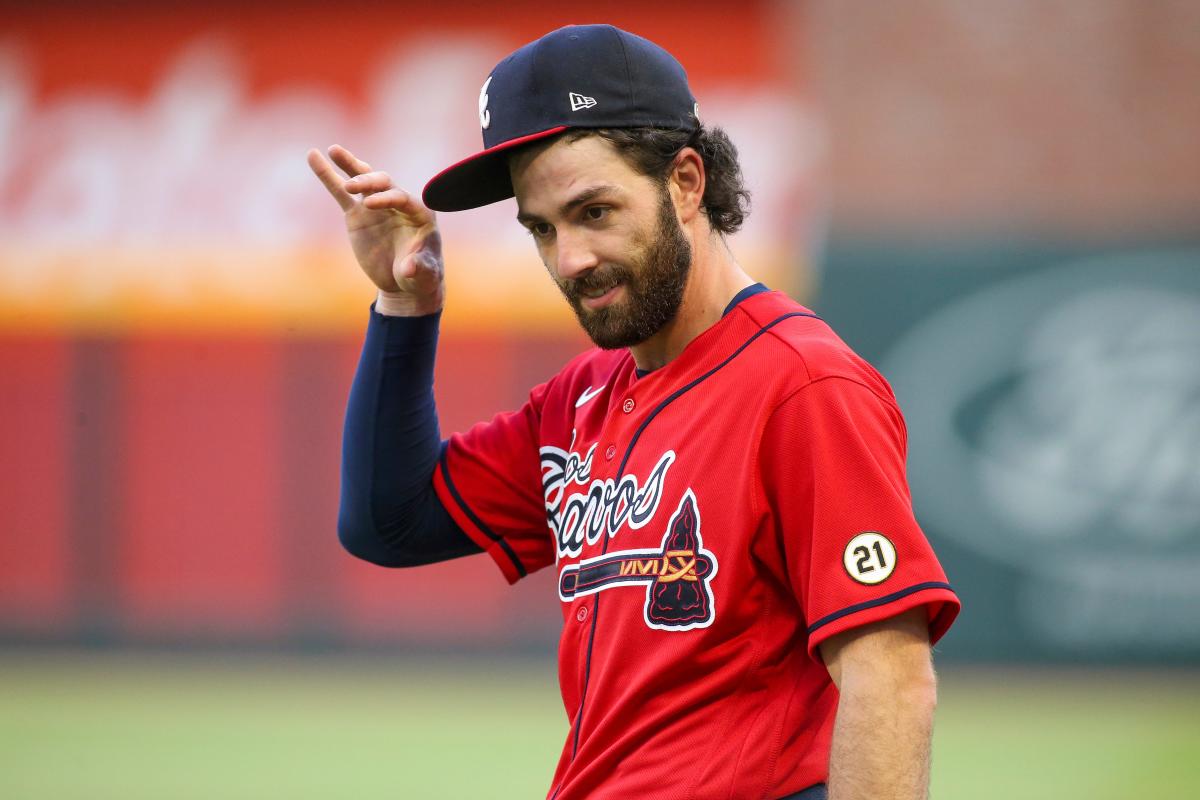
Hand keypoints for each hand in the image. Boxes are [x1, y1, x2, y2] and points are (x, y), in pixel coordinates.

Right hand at [307, 145, 443, 315]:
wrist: (405, 281)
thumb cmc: (421, 276)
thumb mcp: (424, 275)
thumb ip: (419, 268)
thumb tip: (409, 268)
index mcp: (420, 213)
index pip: (402, 198)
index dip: (387, 198)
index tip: (369, 204)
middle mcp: (399, 203)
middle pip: (384, 183)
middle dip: (368, 182)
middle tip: (352, 186)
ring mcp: (377, 205)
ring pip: (364, 179)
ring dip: (350, 164)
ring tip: (333, 150)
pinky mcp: (358, 213)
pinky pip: (342, 192)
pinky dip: (328, 175)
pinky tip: (314, 156)